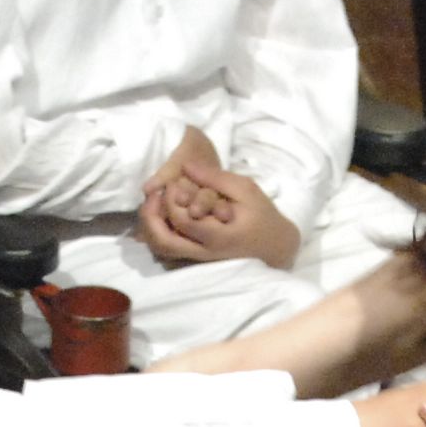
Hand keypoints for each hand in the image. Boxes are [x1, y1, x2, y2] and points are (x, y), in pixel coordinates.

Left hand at [140, 146, 300, 268]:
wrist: (274, 246)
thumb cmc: (262, 215)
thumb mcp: (245, 189)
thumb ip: (215, 178)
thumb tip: (186, 166)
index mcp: (217, 235)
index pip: (180, 218)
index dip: (171, 198)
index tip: (174, 183)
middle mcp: (203, 252)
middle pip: (162, 241)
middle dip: (151, 216)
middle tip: (155, 196)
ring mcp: (198, 259)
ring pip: (162, 249)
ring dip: (152, 227)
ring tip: (156, 205)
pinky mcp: (195, 260)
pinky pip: (168, 250)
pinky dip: (161, 232)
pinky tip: (165, 215)